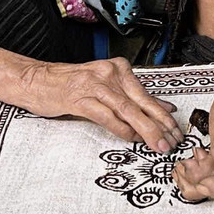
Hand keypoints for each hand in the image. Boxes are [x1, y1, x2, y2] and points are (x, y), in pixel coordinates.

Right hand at [24, 57, 182, 152]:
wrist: (37, 81)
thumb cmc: (71, 85)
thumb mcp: (106, 86)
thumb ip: (132, 96)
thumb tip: (163, 108)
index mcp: (118, 68)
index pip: (147, 94)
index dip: (164, 114)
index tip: (176, 129)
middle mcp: (109, 74)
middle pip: (141, 102)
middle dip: (161, 124)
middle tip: (173, 140)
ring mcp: (94, 86)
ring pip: (128, 110)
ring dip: (146, 130)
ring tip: (158, 144)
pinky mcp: (80, 99)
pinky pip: (107, 116)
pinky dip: (122, 129)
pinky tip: (131, 138)